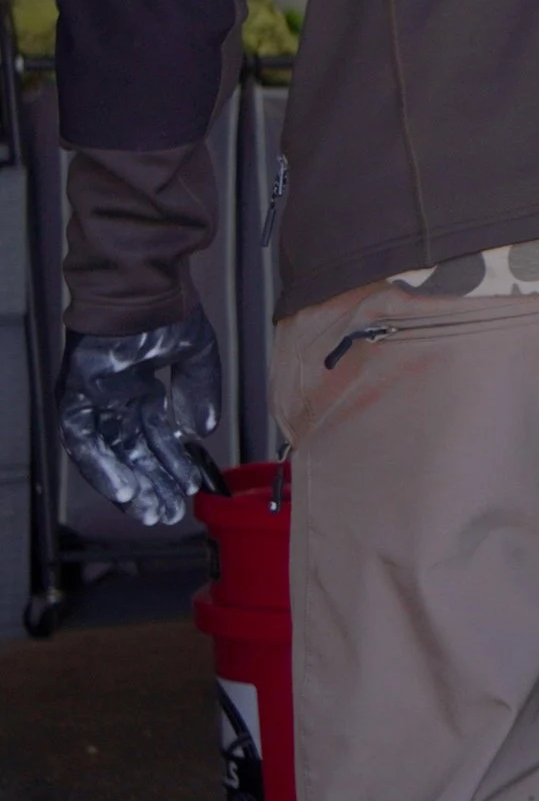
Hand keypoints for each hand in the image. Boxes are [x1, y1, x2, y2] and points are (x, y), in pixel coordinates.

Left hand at [58, 307, 221, 526]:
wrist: (143, 285)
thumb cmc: (168, 310)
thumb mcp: (196, 356)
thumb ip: (200, 393)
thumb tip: (201, 430)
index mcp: (142, 391)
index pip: (155, 439)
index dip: (170, 466)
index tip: (186, 491)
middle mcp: (116, 401)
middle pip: (132, 453)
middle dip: (152, 485)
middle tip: (167, 515)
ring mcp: (93, 400)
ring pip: (108, 454)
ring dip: (127, 484)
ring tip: (148, 511)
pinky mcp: (75, 398)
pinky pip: (84, 441)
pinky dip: (102, 466)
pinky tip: (123, 487)